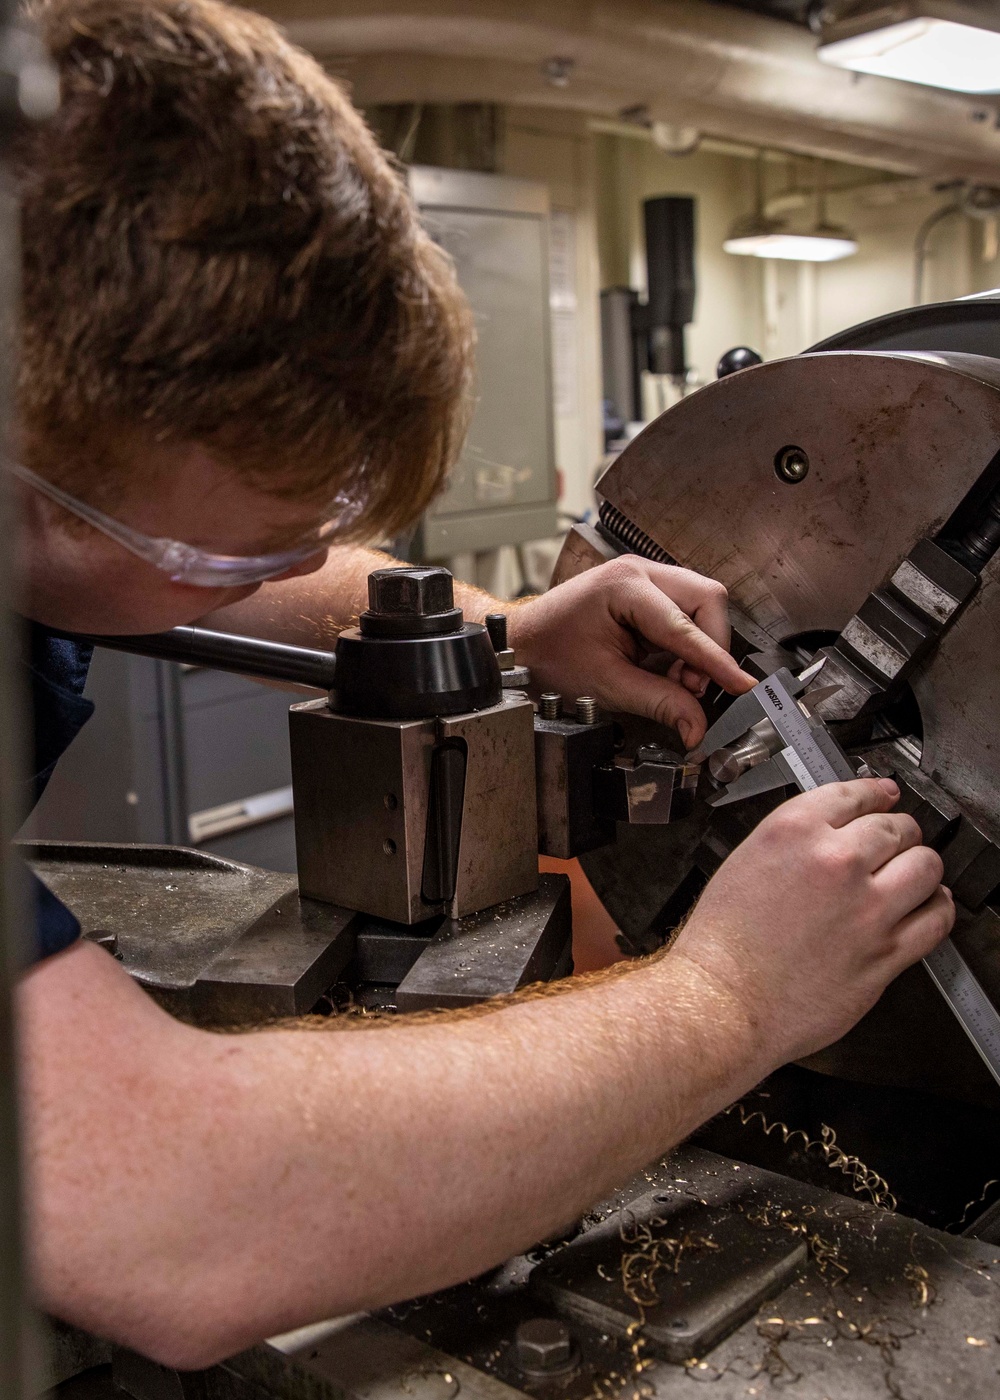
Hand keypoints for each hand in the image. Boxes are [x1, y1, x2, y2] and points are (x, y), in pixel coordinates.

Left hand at [507, 558, 754, 747]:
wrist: (519, 645)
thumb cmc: (548, 655)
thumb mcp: (605, 685)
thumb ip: (658, 703)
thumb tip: (696, 726)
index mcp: (624, 586)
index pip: (685, 626)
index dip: (717, 661)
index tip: (741, 684)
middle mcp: (638, 572)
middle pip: (707, 600)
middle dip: (710, 647)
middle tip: (691, 687)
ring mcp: (644, 578)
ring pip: (702, 606)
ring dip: (699, 648)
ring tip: (677, 681)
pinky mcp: (647, 593)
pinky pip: (687, 614)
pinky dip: (687, 645)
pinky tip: (669, 668)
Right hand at [668, 779, 953, 1065]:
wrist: (723, 1000)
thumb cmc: (723, 944)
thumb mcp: (745, 863)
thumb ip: (794, 843)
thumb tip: (832, 837)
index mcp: (793, 831)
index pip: (854, 795)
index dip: (876, 793)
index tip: (885, 795)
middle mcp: (836, 861)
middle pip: (897, 827)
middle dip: (899, 833)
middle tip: (896, 842)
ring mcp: (867, 907)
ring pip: (926, 866)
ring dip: (922, 867)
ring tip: (915, 874)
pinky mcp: (886, 951)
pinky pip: (936, 918)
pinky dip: (938, 908)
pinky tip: (929, 907)